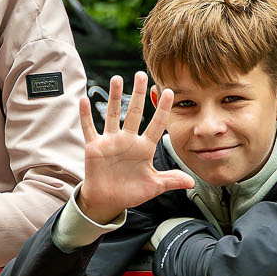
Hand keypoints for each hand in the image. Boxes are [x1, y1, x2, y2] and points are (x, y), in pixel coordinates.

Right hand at [78, 72, 194, 224]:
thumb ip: (171, 180)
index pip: (156, 125)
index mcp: (144, 148)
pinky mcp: (94, 147)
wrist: (108, 200)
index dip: (162, 109)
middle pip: (134, 113)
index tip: (170, 92)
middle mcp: (128, 140)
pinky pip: (89, 128)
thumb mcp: (154, 186)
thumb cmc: (131, 191)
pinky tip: (84, 100)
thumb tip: (192, 182)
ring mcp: (110, 142)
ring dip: (113, 97)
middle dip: (138, 94)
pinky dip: (86, 115)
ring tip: (116, 79)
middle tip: (141, 74)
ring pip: (112, 115)